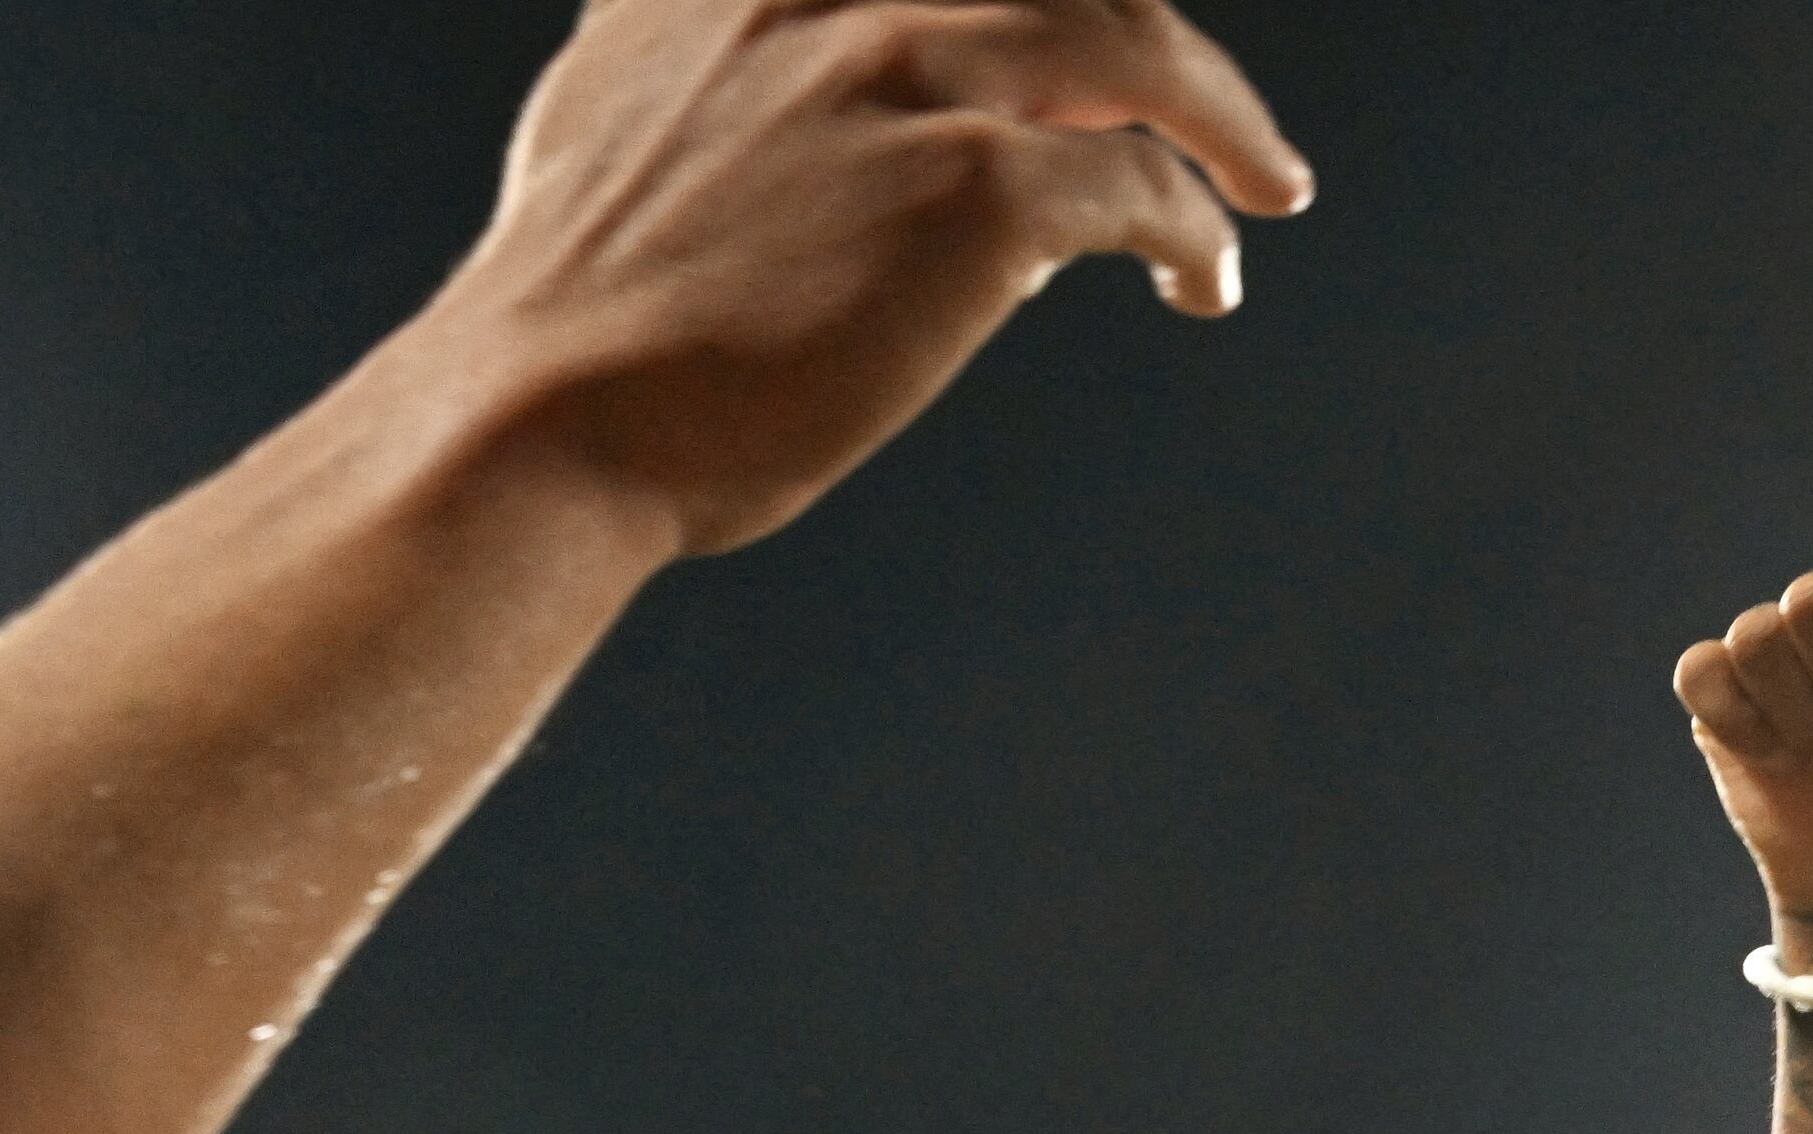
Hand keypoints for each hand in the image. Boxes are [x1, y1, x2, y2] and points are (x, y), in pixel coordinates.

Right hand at [386, 0, 1312, 560]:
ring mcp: (908, 75)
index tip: (1102, 40)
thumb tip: (878, 132)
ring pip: (1133, 45)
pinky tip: (1201, 279)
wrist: (545, 413)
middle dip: (1163, 42)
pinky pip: (1142, 183)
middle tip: (1227, 119)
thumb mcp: (627, 107)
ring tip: (1267, 185)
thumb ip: (737, 70)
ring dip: (1223, 115)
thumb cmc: (587, 310)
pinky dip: (1196, 227)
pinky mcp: (974, 189)